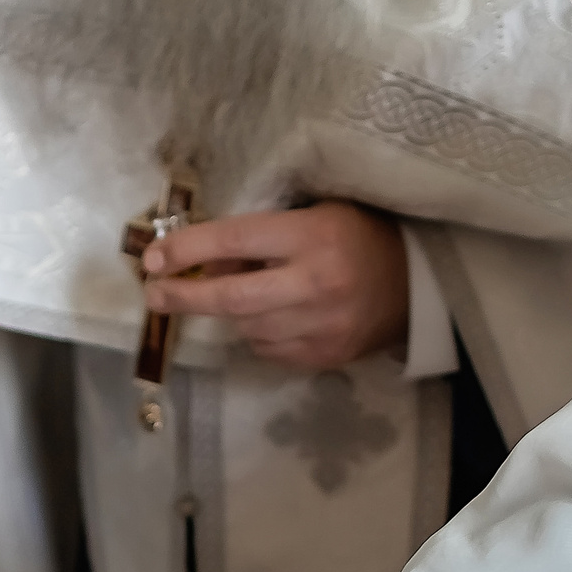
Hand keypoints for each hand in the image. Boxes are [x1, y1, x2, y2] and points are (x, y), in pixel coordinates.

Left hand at [141, 201, 410, 371]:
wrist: (418, 285)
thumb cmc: (361, 236)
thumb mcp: (317, 214)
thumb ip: (265, 232)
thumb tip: (202, 255)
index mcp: (313, 236)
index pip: (236, 240)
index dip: (188, 250)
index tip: (153, 258)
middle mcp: (315, 284)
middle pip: (231, 298)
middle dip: (185, 297)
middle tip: (154, 294)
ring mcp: (320, 327)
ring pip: (246, 327)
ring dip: (230, 312)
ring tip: (240, 294)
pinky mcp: (323, 357)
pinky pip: (267, 349)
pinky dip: (257, 332)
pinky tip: (273, 316)